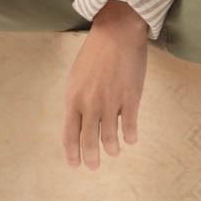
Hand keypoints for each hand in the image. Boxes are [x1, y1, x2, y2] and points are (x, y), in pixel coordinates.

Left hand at [62, 3, 147, 167]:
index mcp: (74, 98)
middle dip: (91, 157)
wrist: (116, 33)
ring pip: (110, 137)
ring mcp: (111, 102)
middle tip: (93, 166)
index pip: (69, 133)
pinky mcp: (130, 98)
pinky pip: (129, 125)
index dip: (72, 152)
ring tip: (114, 152)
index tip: (74, 164)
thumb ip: (77, 100)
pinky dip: (130, 136)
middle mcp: (90, 104)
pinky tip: (131, 139)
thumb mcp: (76, 76)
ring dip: (112, 148)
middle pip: (89, 140)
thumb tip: (81, 121)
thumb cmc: (94, 53)